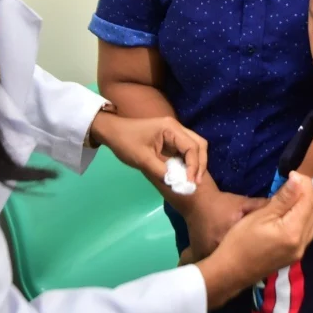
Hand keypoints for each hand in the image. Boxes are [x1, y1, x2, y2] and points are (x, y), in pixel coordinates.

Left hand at [88, 112, 206, 182]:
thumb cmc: (126, 142)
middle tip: (196, 182)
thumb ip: (161, 171)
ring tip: (193, 180)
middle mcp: (177, 128)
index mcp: (171, 128)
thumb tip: (178, 184)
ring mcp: (174, 133)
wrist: (112, 132)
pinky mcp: (171, 139)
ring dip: (196, 163)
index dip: (194, 166)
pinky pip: (186, 150)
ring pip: (195, 147)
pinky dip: (189, 162)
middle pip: (199, 144)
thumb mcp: (142, 159)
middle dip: (200, 164)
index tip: (189, 182)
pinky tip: (186, 174)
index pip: (192, 147)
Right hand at [197, 172, 312, 308]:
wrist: (231, 271)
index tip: (291, 174)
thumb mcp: (260, 215)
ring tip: (289, 198)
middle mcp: (302, 243)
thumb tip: (298, 179)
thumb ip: (283, 198)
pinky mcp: (294, 256)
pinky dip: (302, 219)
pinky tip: (288, 214)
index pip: (309, 201)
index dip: (304, 184)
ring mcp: (299, 252)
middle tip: (289, 184)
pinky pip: (306, 233)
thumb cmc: (240, 241)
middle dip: (305, 194)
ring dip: (305, 207)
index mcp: (293, 232)